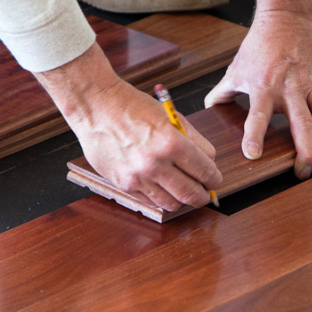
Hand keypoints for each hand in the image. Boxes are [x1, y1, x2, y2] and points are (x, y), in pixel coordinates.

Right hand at [36, 42, 220, 210]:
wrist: (97, 107)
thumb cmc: (133, 107)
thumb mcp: (172, 117)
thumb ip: (194, 141)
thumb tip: (209, 163)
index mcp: (171, 143)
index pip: (206, 172)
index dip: (214, 179)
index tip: (214, 180)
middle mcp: (155, 164)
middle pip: (192, 194)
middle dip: (204, 195)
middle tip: (205, 191)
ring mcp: (138, 177)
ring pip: (173, 204)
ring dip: (182, 199)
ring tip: (183, 189)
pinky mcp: (124, 184)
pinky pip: (151, 201)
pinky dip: (161, 197)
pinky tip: (162, 186)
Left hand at [204, 10, 311, 179]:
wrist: (285, 18)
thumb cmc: (258, 48)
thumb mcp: (234, 70)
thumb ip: (221, 94)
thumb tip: (207, 111)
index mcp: (264, 87)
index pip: (258, 115)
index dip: (255, 135)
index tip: (253, 155)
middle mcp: (291, 88)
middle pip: (302, 124)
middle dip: (305, 152)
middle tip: (303, 174)